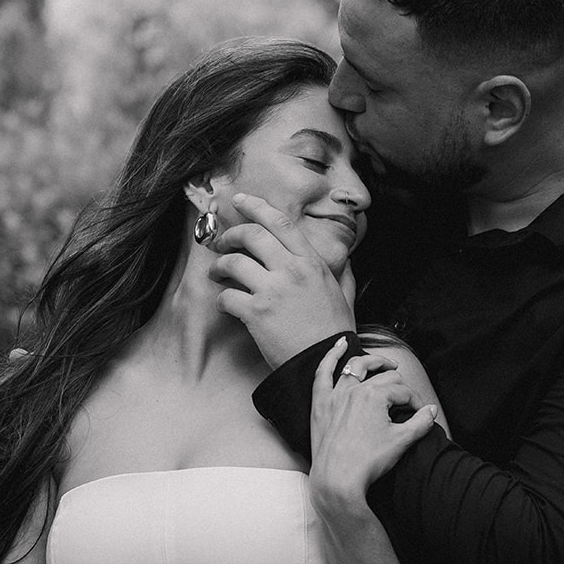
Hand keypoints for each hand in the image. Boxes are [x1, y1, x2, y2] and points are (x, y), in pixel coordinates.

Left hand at [207, 194, 354, 367]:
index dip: (256, 206)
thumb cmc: (334, 333)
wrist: (326, 363)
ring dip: (219, 265)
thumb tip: (345, 260)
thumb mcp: (345, 295)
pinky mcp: (256, 313)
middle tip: (222, 241)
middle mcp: (292, 270)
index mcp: (312, 263)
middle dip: (231, 234)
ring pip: (234, 262)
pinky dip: (221, 298)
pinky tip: (225, 303)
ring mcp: (273, 290)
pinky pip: (227, 295)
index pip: (281, 223)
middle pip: (252, 235)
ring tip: (217, 272)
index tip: (240, 200)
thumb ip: (343, 273)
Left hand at [309, 339, 438, 507]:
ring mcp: (335, 395)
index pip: (403, 391)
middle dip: (400, 386)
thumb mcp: (401, 441)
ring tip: (385, 365)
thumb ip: (420, 422)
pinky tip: (340, 345)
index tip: (420, 414)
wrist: (337, 480)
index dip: (415, 401)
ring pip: (356, 367)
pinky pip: (323, 372)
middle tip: (407, 399)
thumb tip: (431, 411)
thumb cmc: (367, 462)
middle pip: (384, 378)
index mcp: (375, 395)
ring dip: (373, 362)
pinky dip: (331, 356)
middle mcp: (354, 390)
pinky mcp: (320, 404)